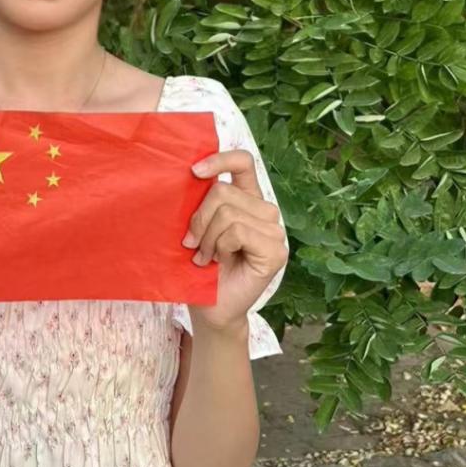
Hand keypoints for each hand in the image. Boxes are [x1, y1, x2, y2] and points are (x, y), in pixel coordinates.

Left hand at [182, 149, 287, 333]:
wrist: (210, 307)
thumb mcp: (198, 227)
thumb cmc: (200, 267)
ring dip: (207, 238)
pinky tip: (218, 261)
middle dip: (199, 219)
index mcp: (248, 199)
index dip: (219, 159)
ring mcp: (275, 232)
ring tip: (205, 256)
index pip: (243, 161)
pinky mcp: (276, 251)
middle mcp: (266, 212)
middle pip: (223, 191)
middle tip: (193, 244)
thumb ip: (202, 202)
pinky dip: (220, 247)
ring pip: (227, 212)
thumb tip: (189, 173)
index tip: (193, 171)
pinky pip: (237, 232)